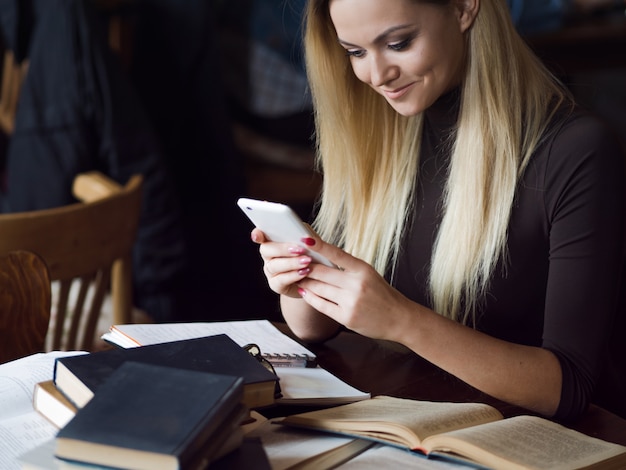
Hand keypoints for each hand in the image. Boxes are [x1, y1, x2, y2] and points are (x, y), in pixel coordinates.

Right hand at [251, 228, 314, 297]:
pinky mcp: (276, 284)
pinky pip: (281, 280)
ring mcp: (270, 271)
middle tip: (300, 249)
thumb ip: (306, 236)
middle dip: (282, 249)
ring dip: (291, 263)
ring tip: (306, 261)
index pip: (261, 235)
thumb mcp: (309, 242)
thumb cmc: (310, 255)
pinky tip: (304, 272)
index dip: (257, 235)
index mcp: (273, 241)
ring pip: (274, 265)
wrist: (314, 278)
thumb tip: (307, 238)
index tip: (257, 236)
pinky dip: (293, 275)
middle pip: (266, 250)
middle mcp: (268, 256)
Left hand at [294, 234, 414, 341]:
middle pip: (322, 272)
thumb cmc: (382, 294)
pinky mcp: (346, 317)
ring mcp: (351, 301)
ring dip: (306, 282)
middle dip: (305, 266)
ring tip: (297, 276)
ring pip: (319, 288)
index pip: (337, 253)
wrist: (399, 318)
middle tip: (293, 260)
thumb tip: (322, 257)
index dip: (319, 245)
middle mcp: (357, 284)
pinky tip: (304, 291)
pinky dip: (310, 297)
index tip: (304, 238)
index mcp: (363, 269)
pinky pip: (321, 305)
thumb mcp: (369, 274)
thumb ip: (348, 267)